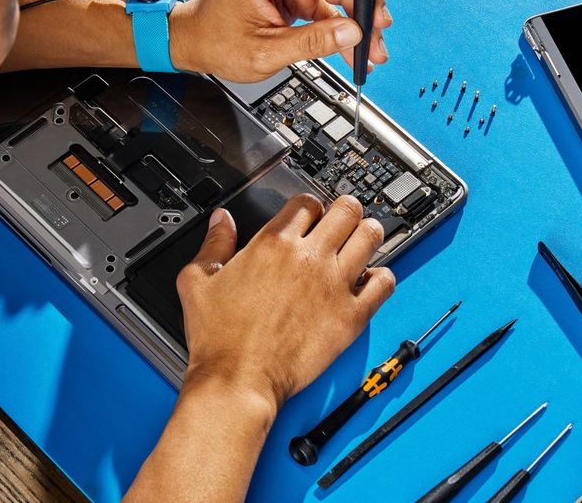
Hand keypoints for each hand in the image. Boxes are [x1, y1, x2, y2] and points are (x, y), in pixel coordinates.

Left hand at [168, 0, 393, 82]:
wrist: (192, 43)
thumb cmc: (215, 41)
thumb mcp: (264, 52)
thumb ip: (310, 43)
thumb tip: (351, 34)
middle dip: (362, 3)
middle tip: (381, 31)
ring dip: (357, 20)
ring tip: (373, 50)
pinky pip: (325, 7)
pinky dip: (341, 27)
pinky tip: (355, 48)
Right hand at [176, 195, 395, 410]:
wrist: (238, 379)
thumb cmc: (219, 338)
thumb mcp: (197, 280)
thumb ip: (213, 243)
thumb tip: (222, 221)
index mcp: (273, 244)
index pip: (307, 202)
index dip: (311, 206)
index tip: (311, 217)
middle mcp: (308, 258)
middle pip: (347, 209)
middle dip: (346, 210)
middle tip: (343, 223)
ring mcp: (334, 285)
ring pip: (371, 236)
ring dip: (368, 235)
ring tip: (361, 244)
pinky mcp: (350, 315)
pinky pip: (384, 283)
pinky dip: (382, 277)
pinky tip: (370, 281)